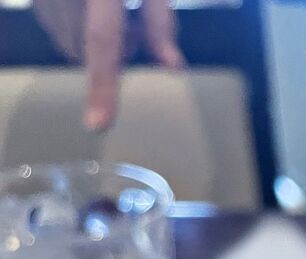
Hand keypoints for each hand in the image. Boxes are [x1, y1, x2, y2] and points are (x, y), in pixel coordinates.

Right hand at [33, 0, 183, 131]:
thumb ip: (161, 22)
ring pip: (71, 44)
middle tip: (132, 22)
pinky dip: (74, 27)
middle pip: (88, 48)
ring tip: (109, 8)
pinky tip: (86, 4)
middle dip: (117, 49)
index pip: (103, 42)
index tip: (98, 124)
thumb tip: (173, 67)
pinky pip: (56, 28)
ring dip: (93, 39)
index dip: (102, 86)